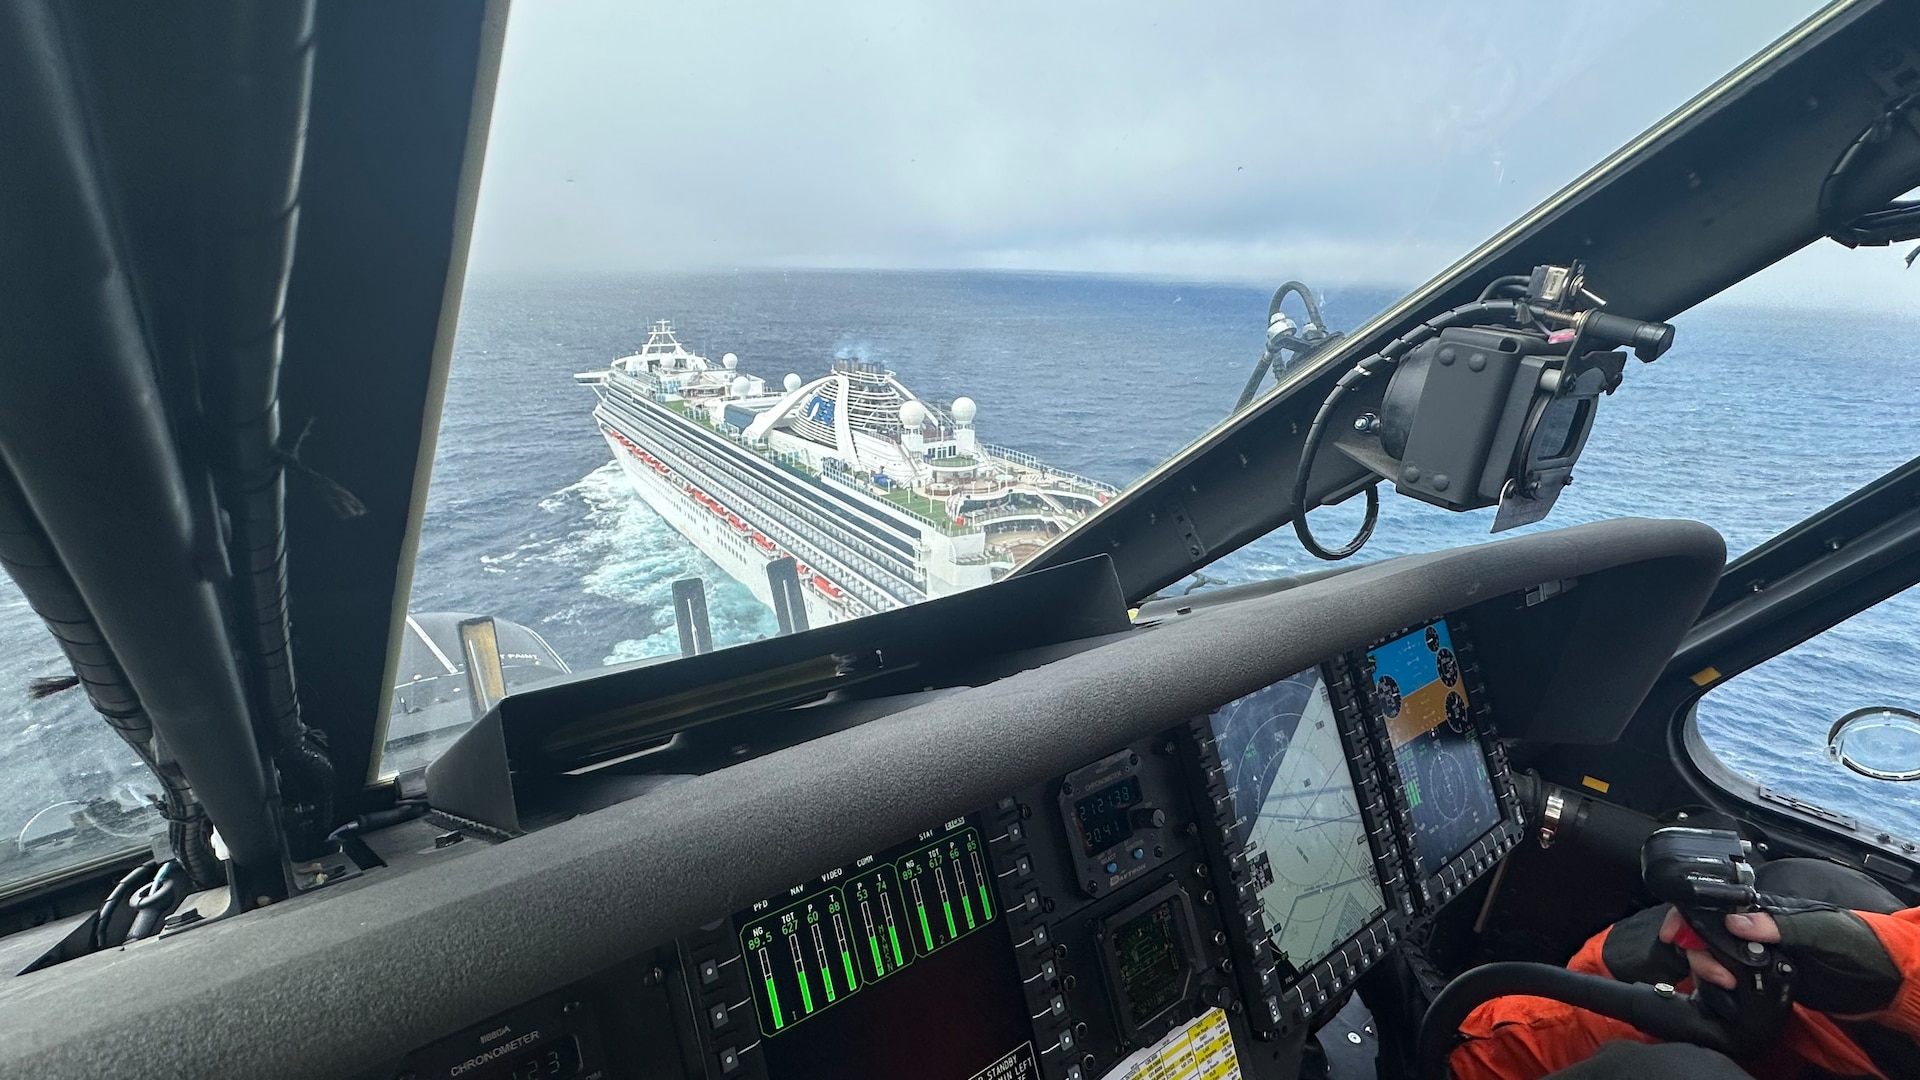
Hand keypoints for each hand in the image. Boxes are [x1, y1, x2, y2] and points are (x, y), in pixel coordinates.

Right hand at [1659, 904, 1900, 1014]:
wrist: (1884, 986)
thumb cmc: (1860, 948)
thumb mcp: (1823, 932)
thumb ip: (1781, 925)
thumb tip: (1736, 921)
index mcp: (1769, 911)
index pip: (1718, 904)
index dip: (1689, 915)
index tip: (1674, 934)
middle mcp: (1758, 930)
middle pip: (1706, 933)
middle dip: (1698, 951)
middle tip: (1716, 972)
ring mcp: (1759, 956)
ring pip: (1713, 957)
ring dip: (1709, 971)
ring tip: (1729, 984)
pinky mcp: (1763, 980)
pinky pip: (1729, 980)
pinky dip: (1720, 986)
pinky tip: (1730, 991)